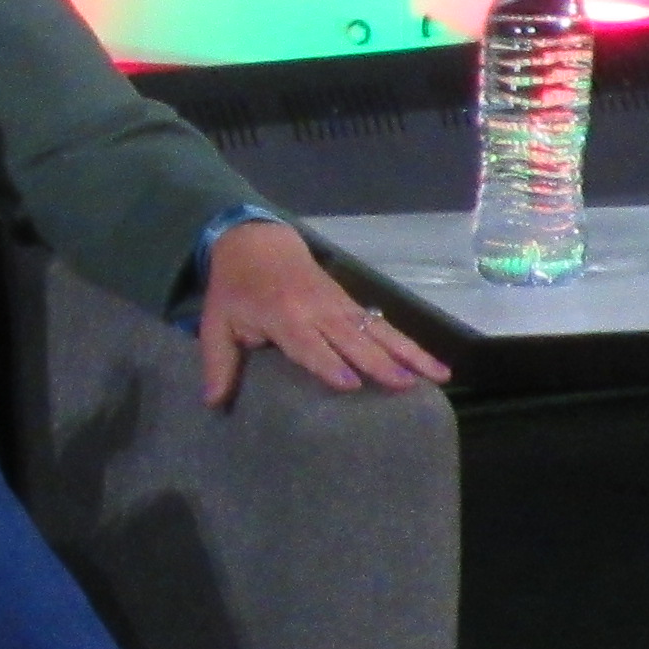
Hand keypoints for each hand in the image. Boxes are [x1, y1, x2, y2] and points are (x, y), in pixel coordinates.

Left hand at [197, 220, 450, 409]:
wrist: (258, 244)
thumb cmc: (235, 290)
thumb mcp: (216, 323)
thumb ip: (218, 363)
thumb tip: (212, 404)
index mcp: (283, 316)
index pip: (308, 343)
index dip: (328, 363)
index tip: (350, 384)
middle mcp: (317, 311)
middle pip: (351, 338)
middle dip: (378, 361)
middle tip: (403, 385)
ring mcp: (340, 306)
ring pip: (379, 332)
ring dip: (409, 354)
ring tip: (437, 376)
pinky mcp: (352, 306)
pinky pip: (385, 327)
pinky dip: (411, 345)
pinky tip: (434, 366)